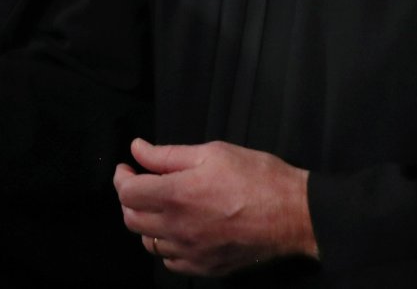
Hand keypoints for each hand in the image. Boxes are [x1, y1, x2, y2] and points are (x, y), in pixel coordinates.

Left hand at [113, 137, 315, 278]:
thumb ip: (168, 155)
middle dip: (130, 199)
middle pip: (131, 219)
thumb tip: (137, 149)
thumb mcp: (212, 153)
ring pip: (149, 242)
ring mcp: (191, 252)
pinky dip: (166, 246)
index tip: (127, 168)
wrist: (295, 214)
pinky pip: (171, 262)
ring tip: (160, 206)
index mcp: (177, 195)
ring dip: (146, 223)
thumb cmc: (258, 177)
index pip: (127, 193)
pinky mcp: (206, 267)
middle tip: (141, 184)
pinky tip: (177, 231)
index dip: (121, 178)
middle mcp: (178, 228)